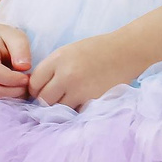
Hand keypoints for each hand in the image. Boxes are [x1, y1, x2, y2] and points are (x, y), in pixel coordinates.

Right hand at [0, 27, 32, 101]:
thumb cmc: (7, 40)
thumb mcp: (17, 37)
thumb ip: (21, 49)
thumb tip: (23, 67)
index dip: (11, 79)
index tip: (27, 77)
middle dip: (15, 90)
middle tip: (28, 82)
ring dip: (14, 96)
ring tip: (23, 84)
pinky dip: (9, 99)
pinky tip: (17, 89)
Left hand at [24, 34, 138, 109]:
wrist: (126, 51)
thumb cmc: (97, 50)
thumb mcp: (69, 51)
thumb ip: (52, 68)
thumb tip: (37, 89)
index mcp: (58, 59)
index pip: (34, 83)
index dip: (36, 89)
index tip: (42, 90)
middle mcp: (66, 75)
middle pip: (44, 99)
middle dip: (47, 101)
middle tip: (55, 98)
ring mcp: (80, 89)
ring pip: (59, 108)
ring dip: (62, 106)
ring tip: (71, 98)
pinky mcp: (92, 100)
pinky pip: (76, 111)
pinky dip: (77, 109)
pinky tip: (83, 99)